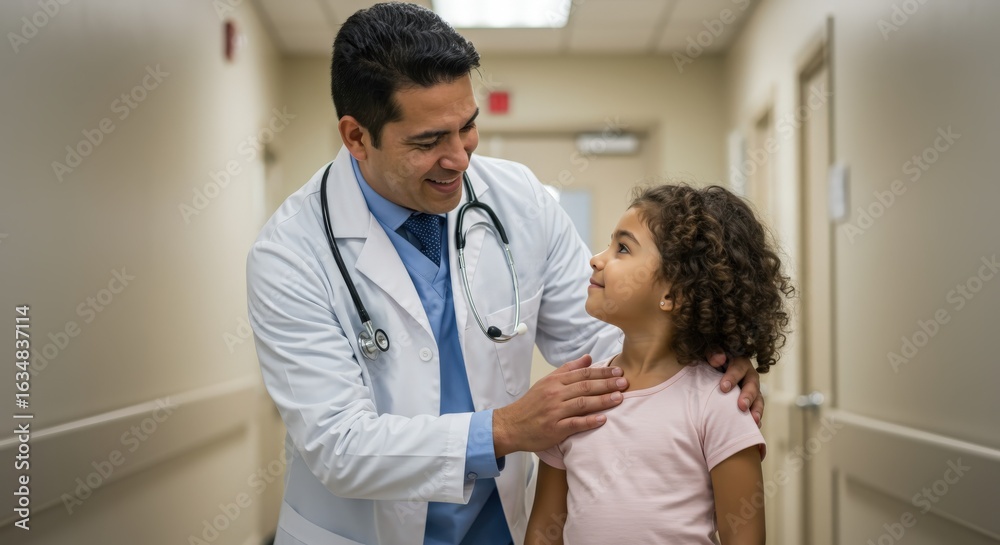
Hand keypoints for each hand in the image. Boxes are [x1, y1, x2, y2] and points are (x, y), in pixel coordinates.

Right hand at [493, 354, 627, 456]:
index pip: (582, 374)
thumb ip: (568, 370)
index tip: (618, 371)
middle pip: (585, 386)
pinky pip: (575, 423)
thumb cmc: (531, 404)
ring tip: (620, 398)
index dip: (602, 372)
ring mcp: (555, 412)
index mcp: (554, 382)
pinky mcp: (555, 429)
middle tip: (625, 383)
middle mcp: (555, 394)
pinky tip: (603, 419)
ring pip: (583, 403)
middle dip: (607, 384)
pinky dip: (590, 421)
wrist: (510, 425)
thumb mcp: (546, 382)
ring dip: (603, 400)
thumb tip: (589, 358)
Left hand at [708, 352, 763, 427]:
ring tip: (753, 421)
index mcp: (740, 363)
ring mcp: (752, 391)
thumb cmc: (711, 362)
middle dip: (747, 396)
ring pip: (758, 400)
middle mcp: (749, 377)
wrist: (713, 372)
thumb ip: (714, 352)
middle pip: (752, 385)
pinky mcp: (751, 403)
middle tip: (741, 406)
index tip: (723, 388)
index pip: (738, 368)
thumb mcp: (710, 354)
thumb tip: (718, 359)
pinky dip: (756, 419)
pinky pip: (756, 411)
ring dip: (756, 410)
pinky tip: (755, 427)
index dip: (732, 377)